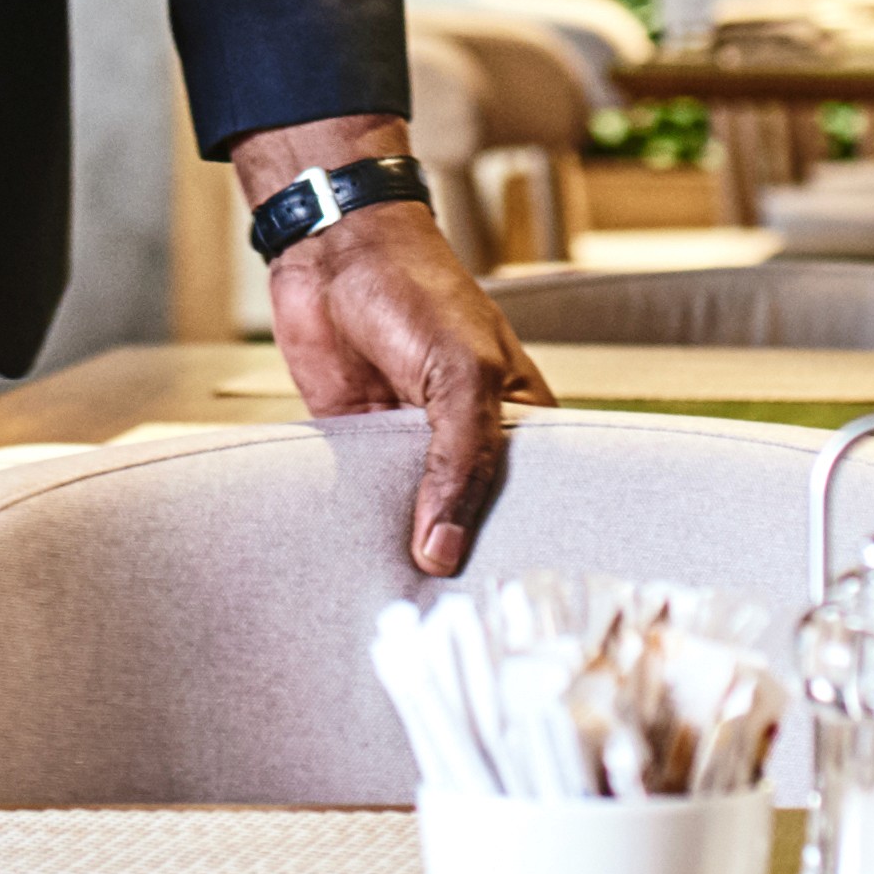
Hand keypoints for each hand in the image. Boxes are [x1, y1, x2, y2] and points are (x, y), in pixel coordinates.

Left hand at [235, 114, 549, 577]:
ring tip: (415, 618)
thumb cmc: (417, 288)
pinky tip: (362, 576)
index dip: (535, 544)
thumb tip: (443, 552)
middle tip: (465, 622)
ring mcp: (413, 449)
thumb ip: (458, 462)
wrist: (331, 251)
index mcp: (520, 418)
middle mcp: (470, 440)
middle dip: (470, 560)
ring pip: (421, 522)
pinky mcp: (359, 451)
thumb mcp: (461, 374)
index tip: (527, 601)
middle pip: (478, 519)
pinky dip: (363, 535)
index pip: (541, 497)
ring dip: (411, 555)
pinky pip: (366, 508)